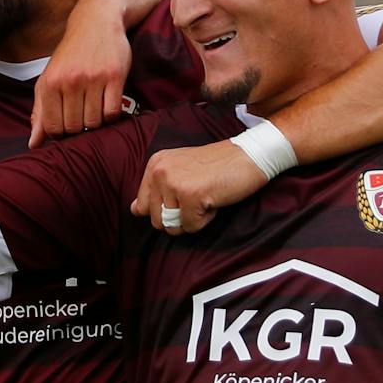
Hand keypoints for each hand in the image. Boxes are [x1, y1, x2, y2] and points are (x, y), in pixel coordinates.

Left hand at [29, 4, 131, 145]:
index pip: (53, 128)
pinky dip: (110, 115)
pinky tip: (106, 104)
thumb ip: (40, 112)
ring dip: (96, 122)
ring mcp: (93, 79)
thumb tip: (33, 144)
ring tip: (94, 108)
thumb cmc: (70, 55)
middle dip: (79, 128)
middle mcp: (69, 82)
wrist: (96, 22)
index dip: (60, 133)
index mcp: (49, 83)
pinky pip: (112, 112)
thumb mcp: (49, 79)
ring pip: (94, 122)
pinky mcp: (114, 77)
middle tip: (82, 114)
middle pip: (74, 128)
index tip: (67, 124)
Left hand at [132, 138, 268, 233]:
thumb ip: (156, 189)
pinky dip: (206, 220)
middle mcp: (160, 172)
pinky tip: (213, 200)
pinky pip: (191, 227)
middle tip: (198, 197)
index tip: (183, 197)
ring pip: (172, 226)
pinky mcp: (190, 196)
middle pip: (156, 220)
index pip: (141, 205)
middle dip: (178, 217)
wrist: (248, 156)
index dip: (163, 210)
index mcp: (155, 164)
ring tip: (204, 198)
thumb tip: (134, 209)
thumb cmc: (218, 165)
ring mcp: (174, 183)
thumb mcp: (180, 170)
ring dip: (192, 219)